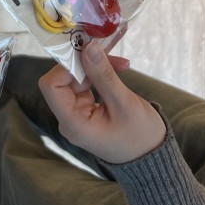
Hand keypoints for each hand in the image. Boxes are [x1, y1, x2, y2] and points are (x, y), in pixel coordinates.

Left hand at [39, 44, 165, 163]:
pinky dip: (100, 72)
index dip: (65, 66)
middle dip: (85, 62)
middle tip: (110, 51)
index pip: (51, 86)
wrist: (152, 157)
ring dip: (97, 65)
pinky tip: (119, 67)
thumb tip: (88, 47)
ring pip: (77, 77)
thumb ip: (104, 75)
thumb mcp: (124, 103)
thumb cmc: (140, 136)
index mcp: (73, 123)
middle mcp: (69, 118)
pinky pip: (87, 83)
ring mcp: (77, 113)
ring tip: (122, 64)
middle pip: (64, 78)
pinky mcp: (86, 107)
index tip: (88, 53)